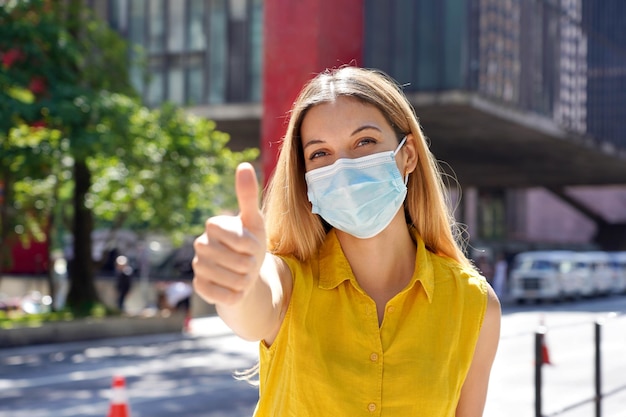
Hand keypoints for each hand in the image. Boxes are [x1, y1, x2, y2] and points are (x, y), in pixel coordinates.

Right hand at [192, 162, 266, 305]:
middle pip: (237, 261)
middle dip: (251, 265)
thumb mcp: (254, 221)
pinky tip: (233, 288)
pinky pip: (222, 296)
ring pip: (231, 280)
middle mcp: (201, 244)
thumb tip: (243, 164)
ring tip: (243, 275)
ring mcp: (198, 266)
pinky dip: (234, 295)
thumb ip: (248, 195)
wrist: (244, 275)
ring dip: (245, 281)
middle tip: (249, 263)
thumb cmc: (251, 244)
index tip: (251, 244)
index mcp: (214, 225)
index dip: (251, 244)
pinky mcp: (199, 287)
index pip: (238, 238)